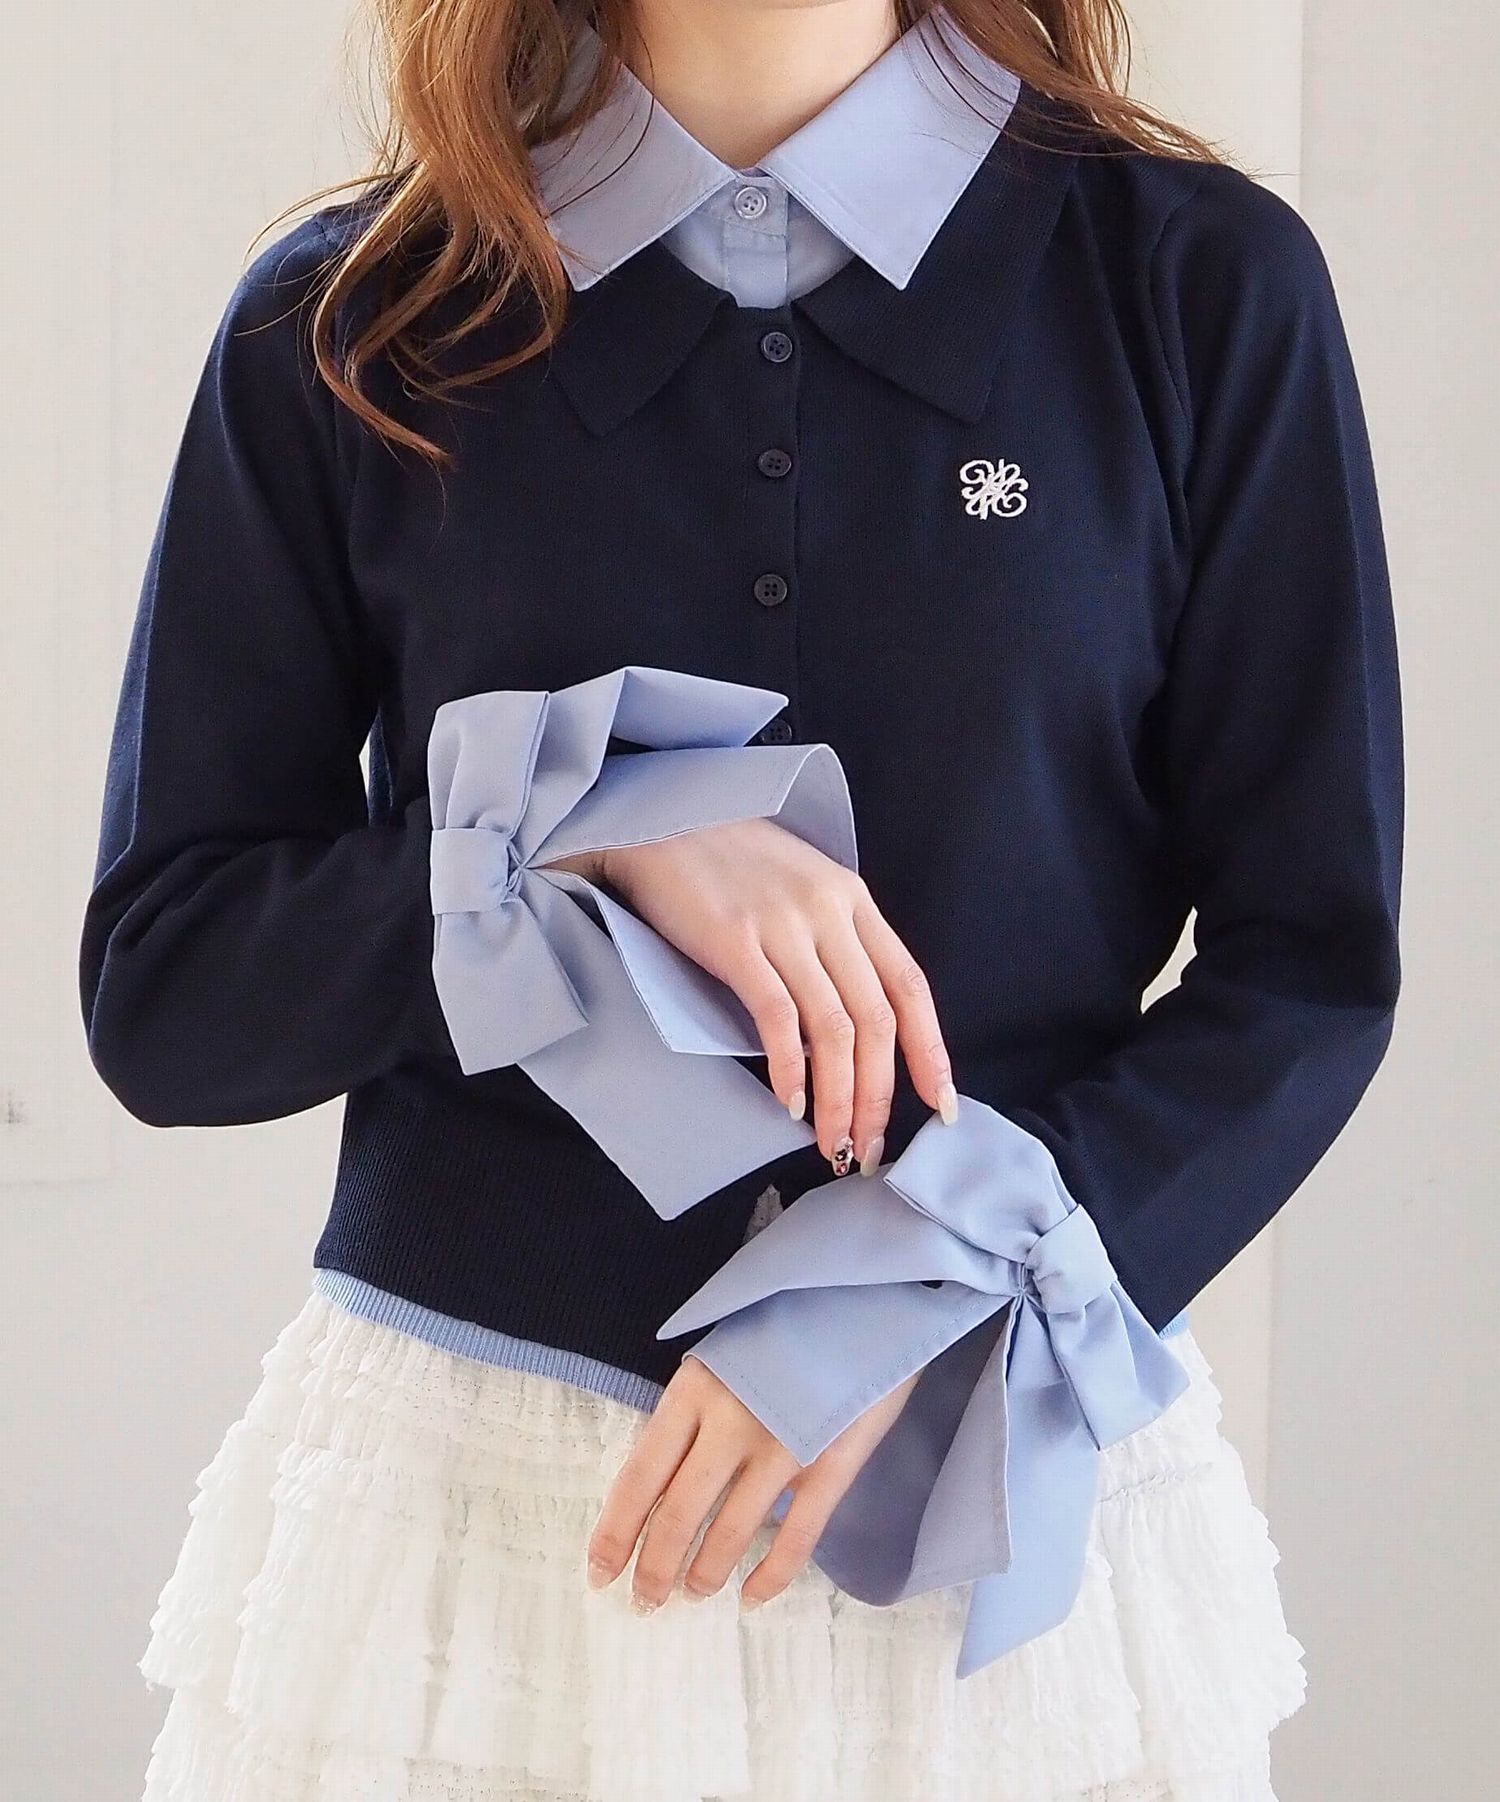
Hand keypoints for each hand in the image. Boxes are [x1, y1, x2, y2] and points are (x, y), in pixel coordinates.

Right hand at [545, 817, 955, 1173]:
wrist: (656, 822)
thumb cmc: (726, 861)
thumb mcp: (801, 885)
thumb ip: (832, 940)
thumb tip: (849, 1026)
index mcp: (852, 898)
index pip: (909, 986)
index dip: (931, 1051)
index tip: (940, 1106)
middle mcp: (828, 911)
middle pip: (876, 1020)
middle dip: (879, 1095)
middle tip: (868, 1148)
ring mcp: (783, 925)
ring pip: (833, 1029)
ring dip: (840, 1098)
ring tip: (832, 1143)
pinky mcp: (735, 941)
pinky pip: (778, 1018)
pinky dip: (790, 1069)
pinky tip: (790, 1102)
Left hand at [586, 1351, 921, 1611]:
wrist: (864, 1294)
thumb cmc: (785, 1322)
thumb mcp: (722, 1353)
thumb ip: (693, 1410)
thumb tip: (658, 1481)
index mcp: (693, 1388)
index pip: (640, 1476)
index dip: (616, 1532)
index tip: (599, 1573)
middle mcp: (730, 1421)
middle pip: (678, 1514)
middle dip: (655, 1568)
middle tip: (645, 1602)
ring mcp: (784, 1445)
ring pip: (730, 1532)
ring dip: (704, 1574)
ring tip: (693, 1595)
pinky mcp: (832, 1463)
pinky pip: (796, 1536)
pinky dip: (771, 1576)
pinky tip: (751, 1598)